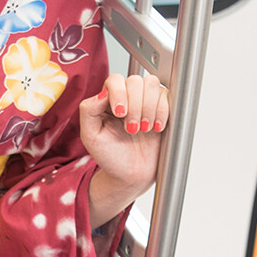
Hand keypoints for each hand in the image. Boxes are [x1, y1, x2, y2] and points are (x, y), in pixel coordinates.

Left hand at [80, 71, 168, 223]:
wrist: (132, 175)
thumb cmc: (111, 156)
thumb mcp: (90, 137)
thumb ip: (88, 111)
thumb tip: (103, 92)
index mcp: (107, 100)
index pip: (115, 80)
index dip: (119, 93)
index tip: (120, 114)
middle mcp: (127, 96)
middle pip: (135, 81)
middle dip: (135, 106)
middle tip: (131, 129)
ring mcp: (146, 101)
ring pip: (151, 84)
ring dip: (148, 108)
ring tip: (144, 129)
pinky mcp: (163, 107)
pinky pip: (167, 96)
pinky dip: (162, 111)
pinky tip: (156, 128)